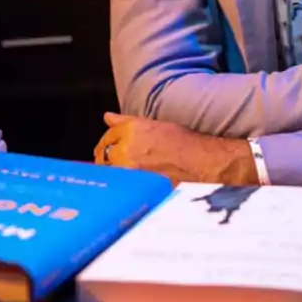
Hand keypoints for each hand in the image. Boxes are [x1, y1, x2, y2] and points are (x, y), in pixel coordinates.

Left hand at [93, 113, 258, 184]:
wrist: (198, 161)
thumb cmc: (181, 142)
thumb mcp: (153, 124)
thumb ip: (126, 121)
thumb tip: (107, 117)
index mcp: (130, 130)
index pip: (107, 136)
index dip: (108, 142)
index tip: (109, 146)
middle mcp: (126, 148)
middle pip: (103, 154)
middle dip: (105, 156)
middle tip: (111, 161)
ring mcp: (129, 168)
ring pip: (108, 170)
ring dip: (111, 170)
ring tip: (122, 172)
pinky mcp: (135, 184)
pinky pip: (119, 183)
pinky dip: (120, 182)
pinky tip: (127, 183)